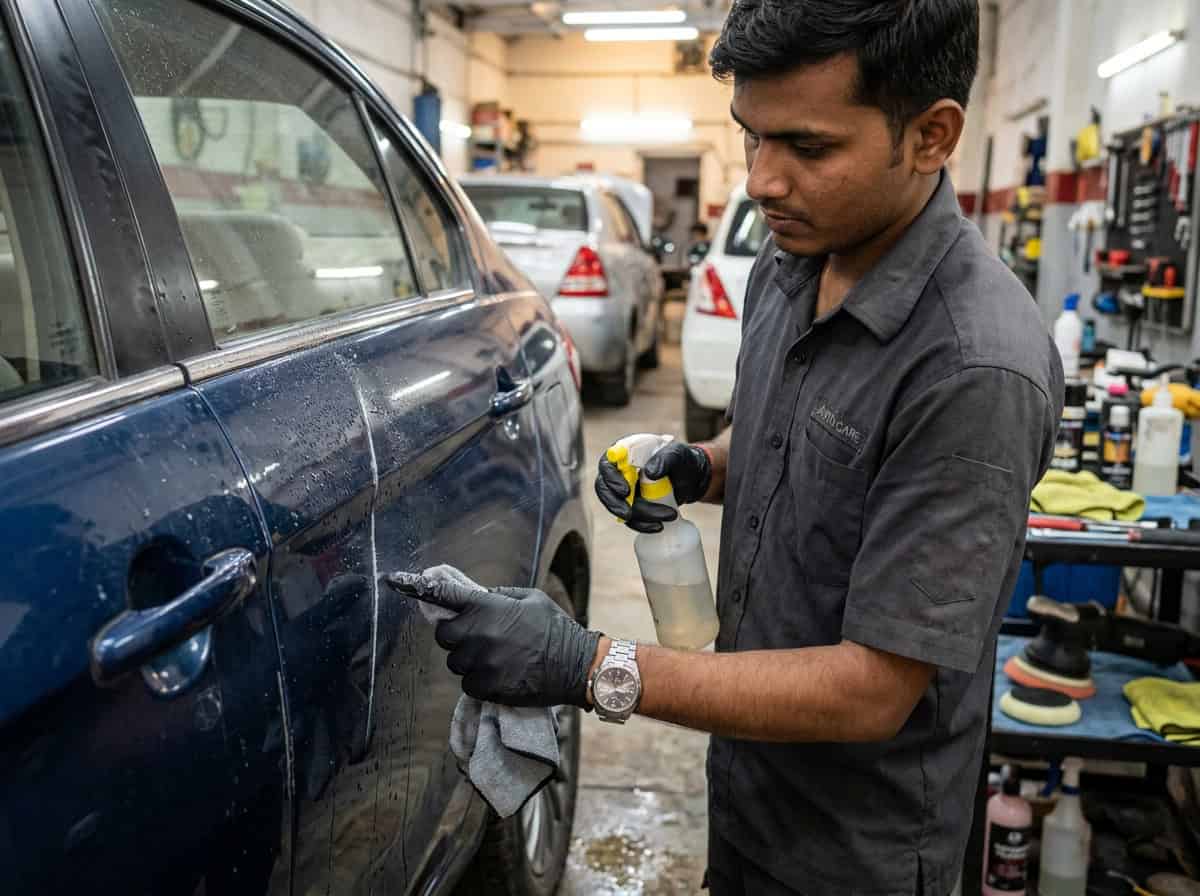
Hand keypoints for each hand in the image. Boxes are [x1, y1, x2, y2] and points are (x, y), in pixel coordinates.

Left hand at [385, 572, 601, 707]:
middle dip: (456, 635)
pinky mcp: (487, 688)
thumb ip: (498, 596)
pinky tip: (499, 674)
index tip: (397, 582)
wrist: (576, 665)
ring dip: (468, 660)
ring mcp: (481, 663)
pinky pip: (467, 684)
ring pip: (455, 663)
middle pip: (443, 635)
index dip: (420, 588)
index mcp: (487, 607)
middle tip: (477, 636)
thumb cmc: (555, 627)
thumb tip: (475, 596)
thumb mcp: (530, 598)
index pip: (445, 594)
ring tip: (494, 658)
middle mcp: (478, 634)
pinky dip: (478, 681)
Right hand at [594, 440, 712, 532]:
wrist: (691, 477)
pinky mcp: (634, 507)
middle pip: (605, 490)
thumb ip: (664, 459)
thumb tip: (650, 473)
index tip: (625, 491)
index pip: (607, 465)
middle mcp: (620, 473)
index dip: (611, 479)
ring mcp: (626, 492)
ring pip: (620, 508)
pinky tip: (659, 526)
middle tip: (629, 514)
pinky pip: (632, 520)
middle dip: (616, 505)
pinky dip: (643, 525)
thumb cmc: (681, 460)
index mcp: (625, 454)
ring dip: (639, 517)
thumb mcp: (677, 454)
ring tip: (668, 516)